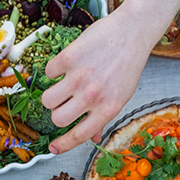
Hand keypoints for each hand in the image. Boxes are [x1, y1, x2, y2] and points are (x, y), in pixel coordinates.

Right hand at [41, 8, 153, 153]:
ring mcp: (79, 77)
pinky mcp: (69, 58)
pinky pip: (49, 72)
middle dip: (57, 113)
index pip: (80, 135)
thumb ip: (103, 117)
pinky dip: (54, 70)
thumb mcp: (121, 96)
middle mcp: (92, 95)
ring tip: (62, 85)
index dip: (63, 144)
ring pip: (47, 99)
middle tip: (64, 103)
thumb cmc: (128, 64)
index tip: (53, 148)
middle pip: (57, 118)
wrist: (132, 31)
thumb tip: (93, 138)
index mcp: (107, 108)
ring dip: (51, 95)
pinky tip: (68, 64)